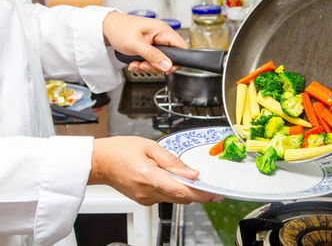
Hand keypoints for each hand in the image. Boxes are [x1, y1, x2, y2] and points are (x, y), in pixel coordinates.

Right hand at [88, 136, 223, 205]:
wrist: (99, 162)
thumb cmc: (120, 150)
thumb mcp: (149, 147)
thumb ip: (172, 161)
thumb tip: (191, 172)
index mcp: (150, 177)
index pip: (182, 191)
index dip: (202, 194)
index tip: (216, 194)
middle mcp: (148, 193)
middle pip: (181, 198)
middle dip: (196, 192)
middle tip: (207, 183)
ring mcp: (145, 199)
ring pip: (174, 198)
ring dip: (183, 189)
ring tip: (184, 175)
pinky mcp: (143, 200)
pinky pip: (164, 197)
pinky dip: (172, 189)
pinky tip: (170, 178)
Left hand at [103, 11, 187, 73]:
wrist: (106, 28)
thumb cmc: (119, 29)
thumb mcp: (136, 45)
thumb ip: (154, 56)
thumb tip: (168, 65)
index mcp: (163, 31)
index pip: (182, 47)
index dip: (177, 61)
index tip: (165, 68)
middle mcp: (161, 36)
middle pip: (170, 58)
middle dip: (156, 66)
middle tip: (144, 64)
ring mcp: (156, 43)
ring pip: (160, 62)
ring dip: (148, 67)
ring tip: (136, 63)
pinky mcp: (150, 48)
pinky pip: (152, 61)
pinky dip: (143, 65)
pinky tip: (134, 63)